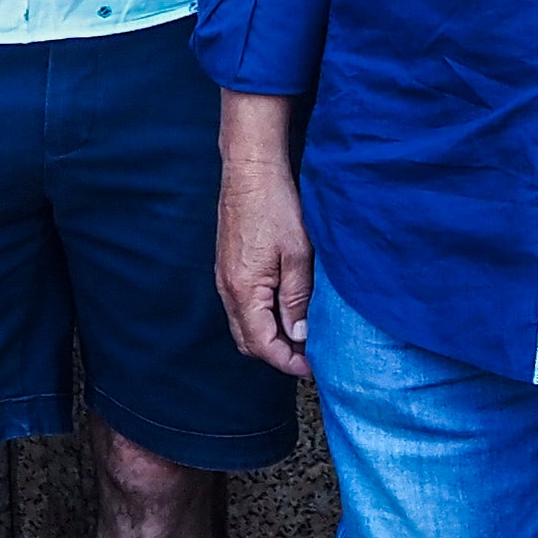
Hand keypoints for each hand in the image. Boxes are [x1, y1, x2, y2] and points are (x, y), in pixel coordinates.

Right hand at [215, 124, 316, 374]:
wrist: (251, 171)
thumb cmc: (275, 206)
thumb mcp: (298, 256)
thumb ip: (297, 299)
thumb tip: (300, 335)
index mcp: (244, 291)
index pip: (262, 344)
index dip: (288, 361)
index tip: (312, 366)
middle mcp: (228, 289)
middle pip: (248, 341)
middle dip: (278, 353)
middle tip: (309, 354)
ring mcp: (225, 278)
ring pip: (244, 324)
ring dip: (270, 336)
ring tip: (302, 334)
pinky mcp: (229, 267)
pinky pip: (242, 306)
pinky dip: (262, 317)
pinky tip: (286, 309)